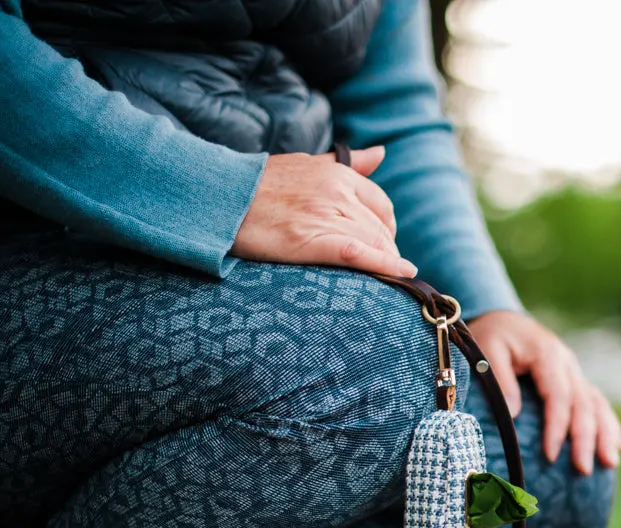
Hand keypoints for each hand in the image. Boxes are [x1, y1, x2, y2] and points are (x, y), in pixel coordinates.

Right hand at [231, 147, 416, 277]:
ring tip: (384, 280)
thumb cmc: (258, 185)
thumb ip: (347, 164)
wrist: (217, 197)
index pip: (381, 205)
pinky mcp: (311, 240)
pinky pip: (359, 254)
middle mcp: (337, 192)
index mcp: (337, 174)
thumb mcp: (306, 163)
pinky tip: (402, 273)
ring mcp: (325, 215)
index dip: (385, 229)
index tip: (381, 244)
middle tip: (380, 268)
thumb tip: (381, 154)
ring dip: (385, 262)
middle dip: (386, 250)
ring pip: (374, 242)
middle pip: (380, 228)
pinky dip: (385, 265)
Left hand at [467, 311, 620, 473]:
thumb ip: (500, 380)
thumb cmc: (491, 336)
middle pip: (584, 403)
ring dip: (606, 434)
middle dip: (586, 438)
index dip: (557, 426)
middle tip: (583, 469)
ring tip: (610, 463)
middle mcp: (567, 363)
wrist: (503, 319)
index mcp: (547, 354)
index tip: (550, 455)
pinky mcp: (576, 380)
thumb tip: (515, 415)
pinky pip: (597, 403)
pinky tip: (617, 447)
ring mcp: (575, 372)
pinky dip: (609, 425)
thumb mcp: (487, 350)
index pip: (558, 395)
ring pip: (597, 404)